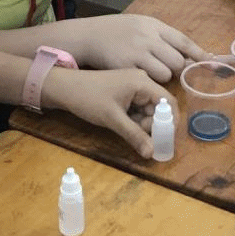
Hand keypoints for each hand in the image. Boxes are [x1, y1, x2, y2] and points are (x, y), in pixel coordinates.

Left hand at [43, 66, 177, 159]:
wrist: (64, 88)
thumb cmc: (89, 98)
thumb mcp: (113, 119)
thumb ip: (135, 135)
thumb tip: (152, 153)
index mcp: (142, 82)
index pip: (168, 102)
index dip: (170, 122)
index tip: (164, 140)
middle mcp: (141, 82)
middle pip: (158, 108)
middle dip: (153, 125)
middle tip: (142, 139)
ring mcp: (133, 87)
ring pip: (148, 110)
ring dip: (143, 124)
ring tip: (129, 132)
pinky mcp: (125, 93)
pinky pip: (138, 109)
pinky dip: (135, 120)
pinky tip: (124, 126)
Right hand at [75, 14, 205, 80]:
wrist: (89, 35)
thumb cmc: (119, 31)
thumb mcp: (142, 25)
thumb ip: (164, 38)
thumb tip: (191, 54)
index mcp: (154, 25)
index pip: (183, 40)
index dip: (200, 54)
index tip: (214, 63)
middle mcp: (147, 37)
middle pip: (177, 61)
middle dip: (178, 69)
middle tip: (170, 70)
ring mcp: (137, 52)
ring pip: (165, 74)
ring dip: (163, 77)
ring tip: (151, 72)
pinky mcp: (126, 67)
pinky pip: (148, 81)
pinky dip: (148, 82)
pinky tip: (140, 76)